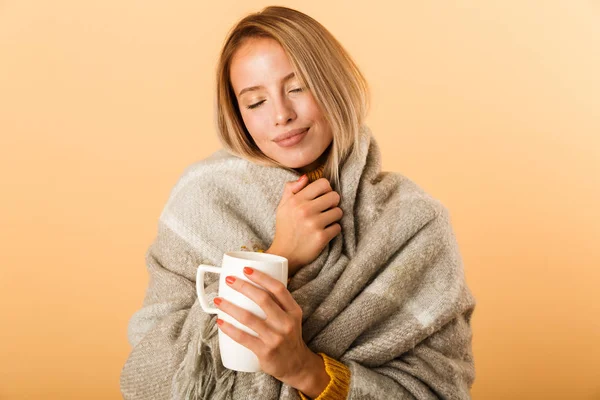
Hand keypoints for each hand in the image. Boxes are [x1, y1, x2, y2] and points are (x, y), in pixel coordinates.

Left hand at [214, 267, 329, 394]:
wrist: (296, 365)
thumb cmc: (288, 336)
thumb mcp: (291, 318)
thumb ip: (277, 303)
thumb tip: (252, 284)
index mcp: (293, 311)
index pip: (278, 289)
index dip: (261, 277)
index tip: (246, 269)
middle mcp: (286, 323)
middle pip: (262, 299)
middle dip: (242, 286)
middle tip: (229, 280)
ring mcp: (276, 338)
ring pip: (248, 318)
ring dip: (230, 307)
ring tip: (218, 300)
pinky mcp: (266, 352)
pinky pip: (243, 338)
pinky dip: (229, 329)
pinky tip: (220, 322)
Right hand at [268, 175, 342, 272]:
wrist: (284, 254)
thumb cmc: (285, 228)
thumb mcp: (283, 206)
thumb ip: (291, 189)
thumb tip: (305, 177)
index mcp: (296, 200)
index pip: (323, 183)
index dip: (325, 190)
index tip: (322, 197)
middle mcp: (305, 210)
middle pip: (335, 196)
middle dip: (332, 203)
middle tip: (325, 210)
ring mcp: (314, 224)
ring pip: (338, 211)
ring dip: (334, 217)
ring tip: (324, 222)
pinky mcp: (321, 237)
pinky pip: (338, 227)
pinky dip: (333, 230)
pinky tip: (324, 232)